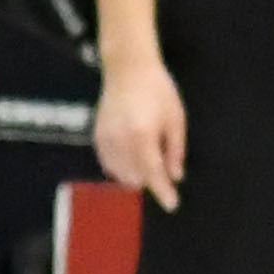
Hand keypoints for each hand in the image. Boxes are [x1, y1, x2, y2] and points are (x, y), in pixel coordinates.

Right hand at [97, 54, 187, 208]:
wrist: (129, 69)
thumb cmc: (158, 90)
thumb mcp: (176, 118)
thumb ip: (175, 150)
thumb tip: (176, 176)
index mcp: (143, 135)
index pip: (153, 173)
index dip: (163, 192)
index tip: (172, 204)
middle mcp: (121, 140)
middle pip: (136, 177)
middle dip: (151, 179)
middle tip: (163, 167)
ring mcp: (106, 139)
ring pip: (120, 174)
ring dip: (135, 175)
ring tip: (147, 157)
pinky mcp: (97, 137)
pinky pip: (108, 164)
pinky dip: (120, 168)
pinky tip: (131, 158)